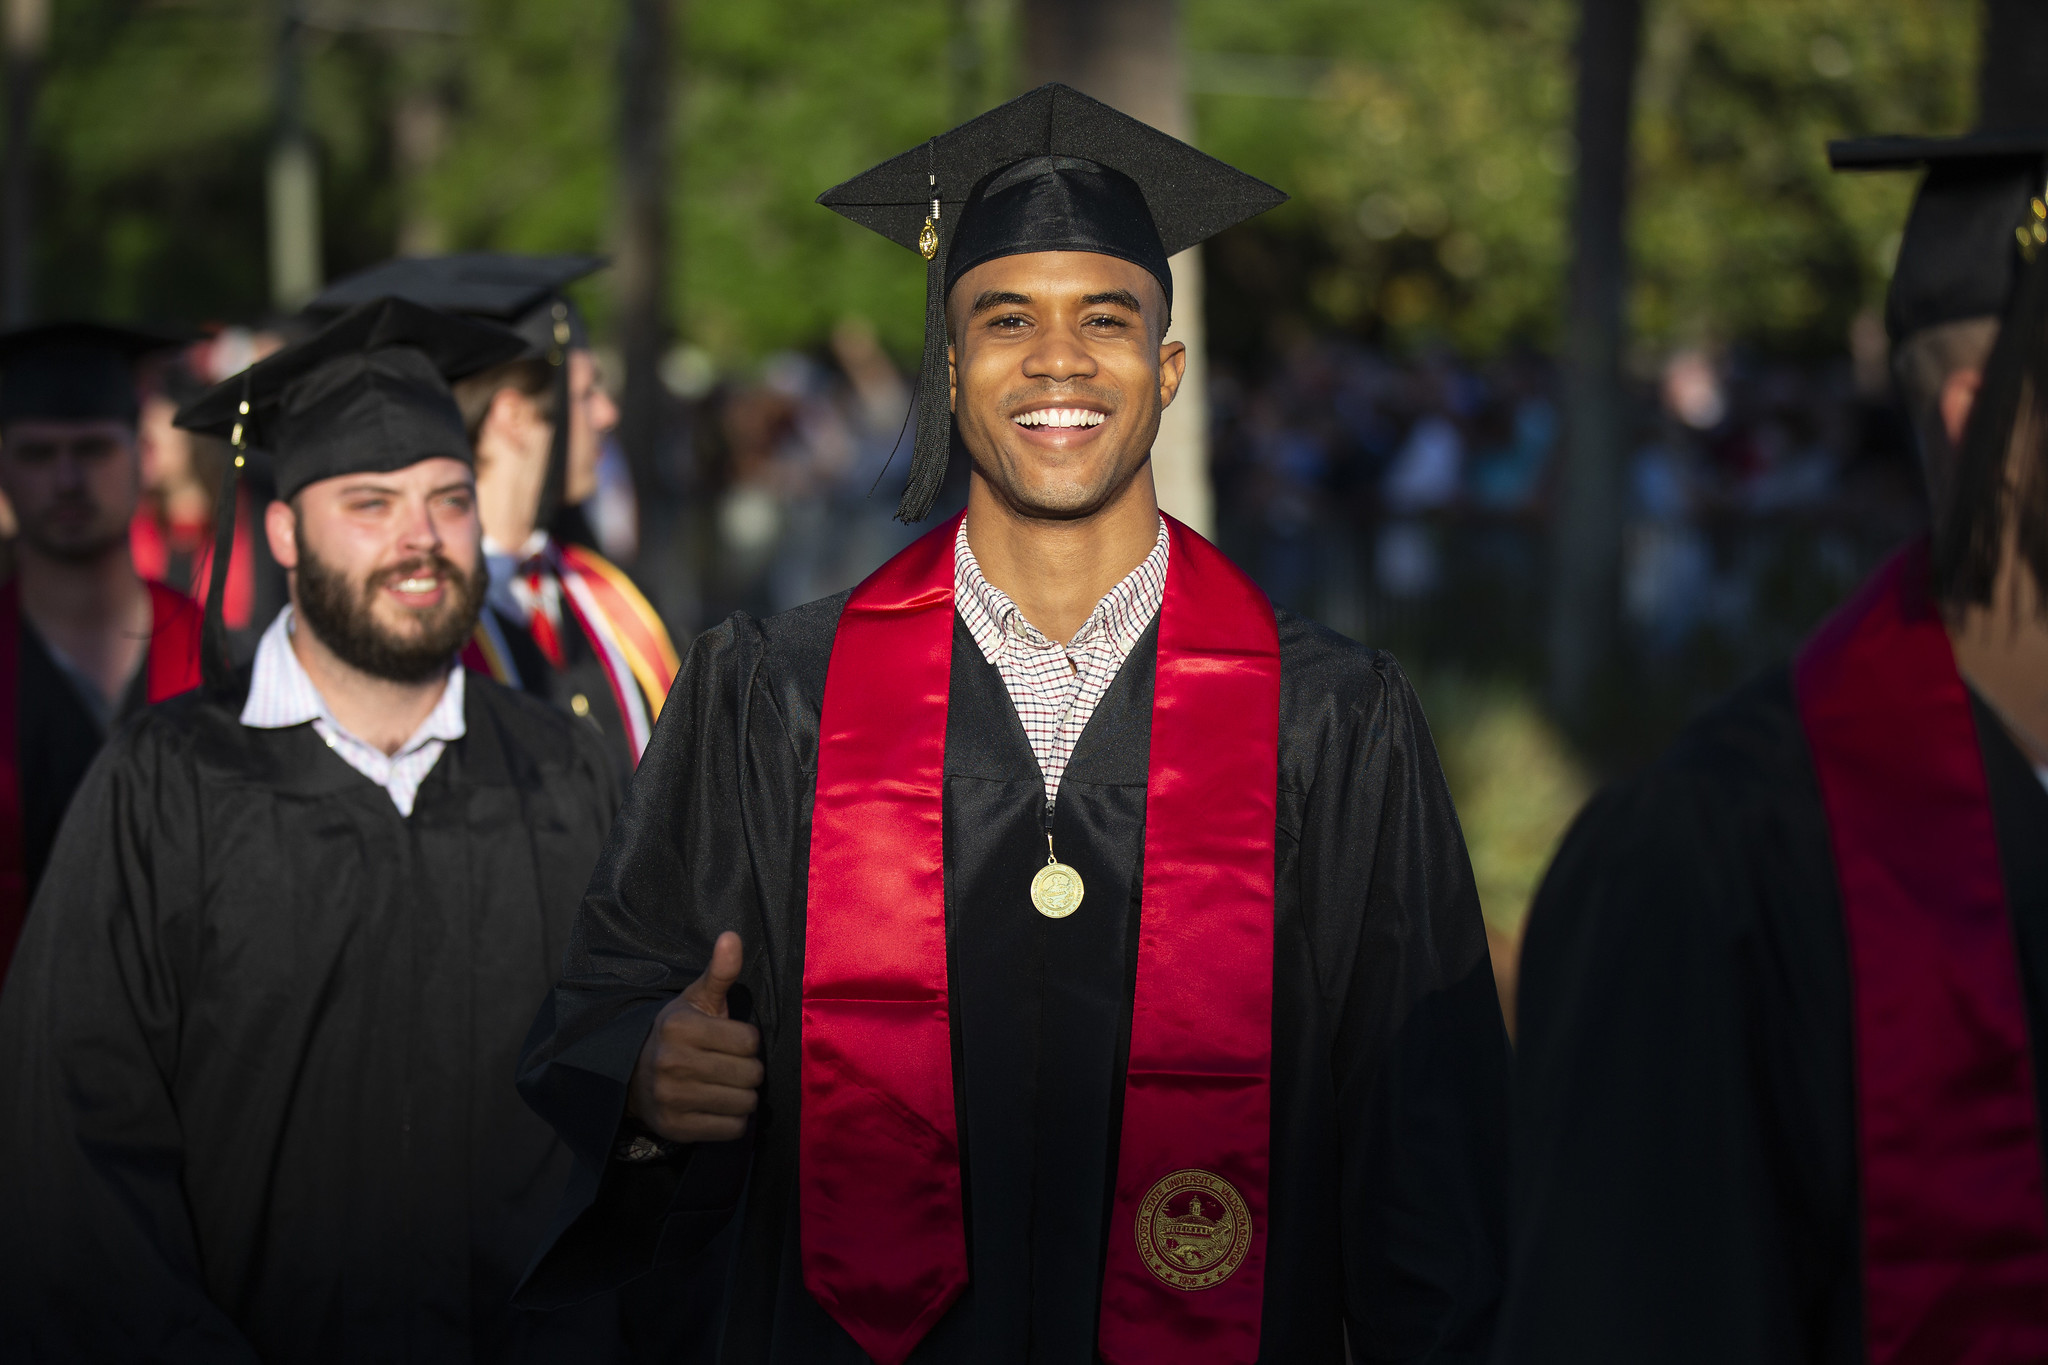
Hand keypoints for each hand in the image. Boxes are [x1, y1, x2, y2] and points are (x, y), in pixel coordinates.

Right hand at [626, 931, 763, 1142]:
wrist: (633, 1077)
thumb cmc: (678, 1034)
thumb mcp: (696, 1000)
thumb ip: (720, 972)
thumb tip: (732, 936)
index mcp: (680, 1027)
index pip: (750, 1041)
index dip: (747, 1042)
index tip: (731, 1041)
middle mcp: (672, 1062)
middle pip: (751, 1074)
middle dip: (748, 1070)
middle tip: (730, 1066)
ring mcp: (672, 1098)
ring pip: (745, 1103)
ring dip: (744, 1096)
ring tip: (726, 1086)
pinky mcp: (675, 1128)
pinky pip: (731, 1130)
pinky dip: (733, 1121)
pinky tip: (718, 1107)